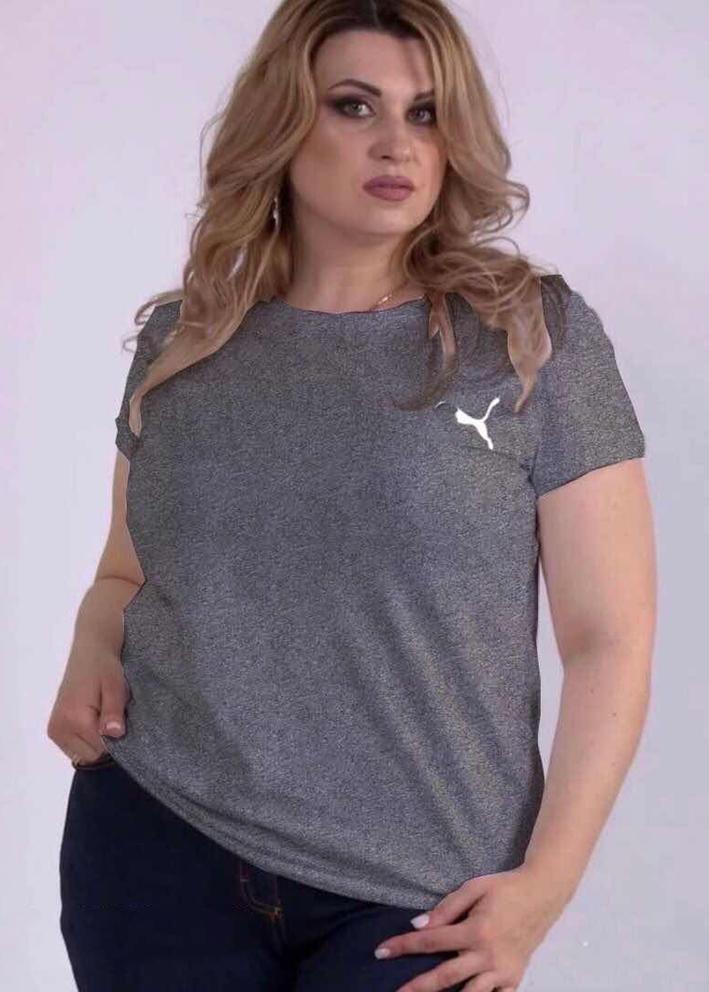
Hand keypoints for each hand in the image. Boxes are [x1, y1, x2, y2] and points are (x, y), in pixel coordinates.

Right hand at [46, 644, 130, 764]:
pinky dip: (86, 739)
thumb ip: (113, 711)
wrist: (89, 652)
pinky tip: (91, 720)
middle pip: (92, 755)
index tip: (120, 720)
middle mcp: (59, 728)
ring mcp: (54, 731)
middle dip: (105, 741)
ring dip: (95, 741)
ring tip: (100, 716)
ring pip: (83, 754)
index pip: (102, 750)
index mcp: (74, 719)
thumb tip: (114, 734)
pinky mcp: (54, 730)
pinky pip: (75, 749)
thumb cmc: (105, 667)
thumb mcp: (115, 686)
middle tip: (109, 715)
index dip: (116, 738)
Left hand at [373, 864, 568, 991]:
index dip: (403, 947)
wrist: (543, 894)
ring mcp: (502, 971)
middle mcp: (487, 955)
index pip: (431, 941)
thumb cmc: (505, 887)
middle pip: (444, 977)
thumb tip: (418, 925)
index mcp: (475, 930)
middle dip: (416, 986)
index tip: (382, 952)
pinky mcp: (515, 978)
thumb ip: (446, 908)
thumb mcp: (474, 888)